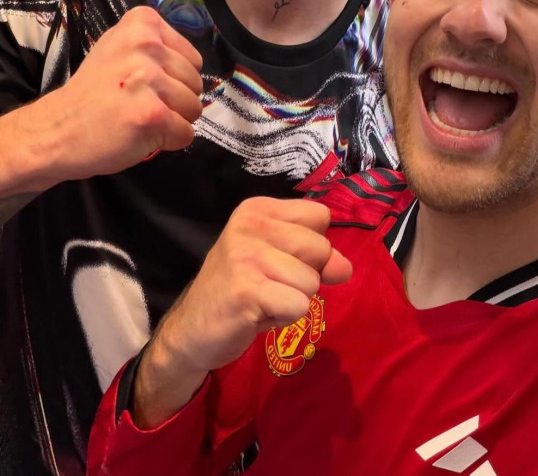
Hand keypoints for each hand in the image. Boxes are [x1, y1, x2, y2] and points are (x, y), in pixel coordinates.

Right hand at [49, 6, 203, 179]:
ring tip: (136, 116)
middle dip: (174, 101)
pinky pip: (186, 133)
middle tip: (137, 103)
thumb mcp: (120, 49)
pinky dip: (167, 141)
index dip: (174, 79)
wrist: (56, 129)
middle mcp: (147, 44)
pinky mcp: (152, 114)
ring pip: (194, 108)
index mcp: (143, 23)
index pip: (193, 59)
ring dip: (171, 121)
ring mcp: (149, 79)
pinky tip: (138, 133)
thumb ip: (158, 49)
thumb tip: (194, 70)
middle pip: (196, 83)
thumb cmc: (93, 93)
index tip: (142, 83)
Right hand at [134, 198, 351, 426]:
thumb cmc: (243, 289)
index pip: (320, 216)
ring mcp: (246, 256)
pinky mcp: (246, 291)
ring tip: (263, 299)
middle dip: (306, 275)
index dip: (312, 246)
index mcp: (258, 209)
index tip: (282, 259)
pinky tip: (258, 314)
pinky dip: (285, 318)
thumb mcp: (281, 262)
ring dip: (294, 299)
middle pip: (321, 248)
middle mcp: (250, 224)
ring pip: (312, 281)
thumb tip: (344, 267)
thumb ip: (318, 257)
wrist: (192, 330)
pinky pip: (299, 306)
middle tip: (270, 284)